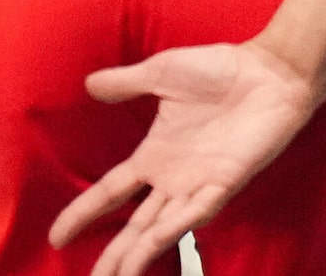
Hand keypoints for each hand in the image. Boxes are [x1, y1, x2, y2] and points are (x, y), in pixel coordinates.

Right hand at [49, 40, 317, 275]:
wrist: (268, 71)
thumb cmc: (220, 70)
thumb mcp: (162, 73)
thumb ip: (126, 83)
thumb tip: (89, 85)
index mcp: (155, 155)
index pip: (111, 193)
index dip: (83, 214)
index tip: (57, 237)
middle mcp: (174, 178)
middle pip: (134, 227)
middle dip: (113, 256)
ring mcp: (199, 183)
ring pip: (162, 230)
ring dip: (140, 255)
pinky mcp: (226, 181)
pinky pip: (197, 210)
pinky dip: (177, 227)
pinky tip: (155, 240)